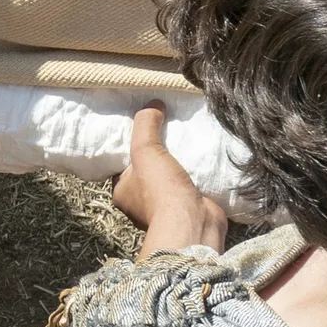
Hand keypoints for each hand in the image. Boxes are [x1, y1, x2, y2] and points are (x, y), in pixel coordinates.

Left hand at [112, 104, 228, 253]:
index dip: (131, 145)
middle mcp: (141, 202)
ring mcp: (167, 207)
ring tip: (190, 139)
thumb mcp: (145, 150)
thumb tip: (154, 104)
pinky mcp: (189, 209)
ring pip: (171, 177)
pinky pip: (191, 185)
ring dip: (181, 163)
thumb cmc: (159, 190)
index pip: (122, 164)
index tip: (145, 128)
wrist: (193, 222)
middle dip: (160, 153)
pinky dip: (198, 173)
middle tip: (171, 130)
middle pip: (149, 169)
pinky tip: (204, 156)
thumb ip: (145, 125)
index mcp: (123, 192)